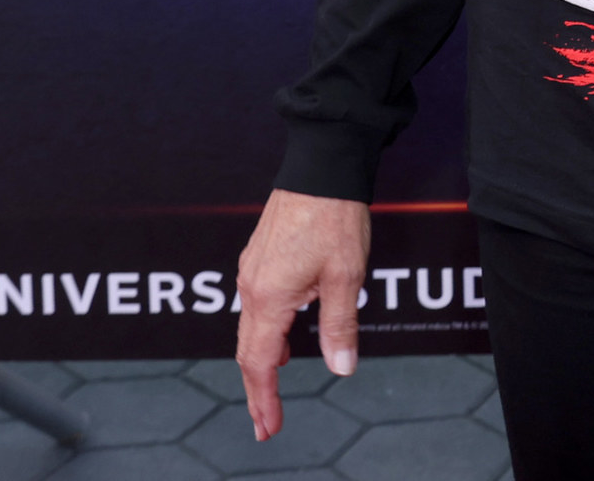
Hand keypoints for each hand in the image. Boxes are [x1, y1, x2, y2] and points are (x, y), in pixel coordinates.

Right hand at [233, 189, 369, 441]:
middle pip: (247, 351)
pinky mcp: (259, 257)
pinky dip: (265, 332)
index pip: (260, 362)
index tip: (269, 427)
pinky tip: (285, 338)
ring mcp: (252, 269)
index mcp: (269, 295)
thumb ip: (340, 326)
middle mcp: (252, 285)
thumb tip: (342, 367)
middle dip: (258, 389)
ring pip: (250, 328)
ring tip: (275, 387)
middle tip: (267, 422)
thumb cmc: (335, 217)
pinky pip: (255, 305)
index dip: (264, 398)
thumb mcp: (345, 277)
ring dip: (261, 361)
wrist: (321, 166)